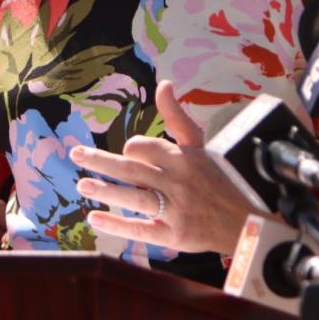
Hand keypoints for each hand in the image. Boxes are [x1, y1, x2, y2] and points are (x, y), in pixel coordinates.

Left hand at [67, 80, 258, 254]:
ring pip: (134, 197)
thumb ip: (177, 116)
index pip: (144, 147)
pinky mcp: (173, 236)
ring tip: (82, 185)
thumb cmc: (215, 179)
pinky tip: (94, 219)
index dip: (131, 149)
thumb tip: (164, 83)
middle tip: (75, 154)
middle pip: (132, 169)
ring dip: (106, 191)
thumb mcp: (199, 144)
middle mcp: (177, 182)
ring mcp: (175, 210)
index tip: (126, 153)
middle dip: (100, 161)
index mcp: (182, 157)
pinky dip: (116, 224)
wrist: (243, 221)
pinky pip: (140, 229)